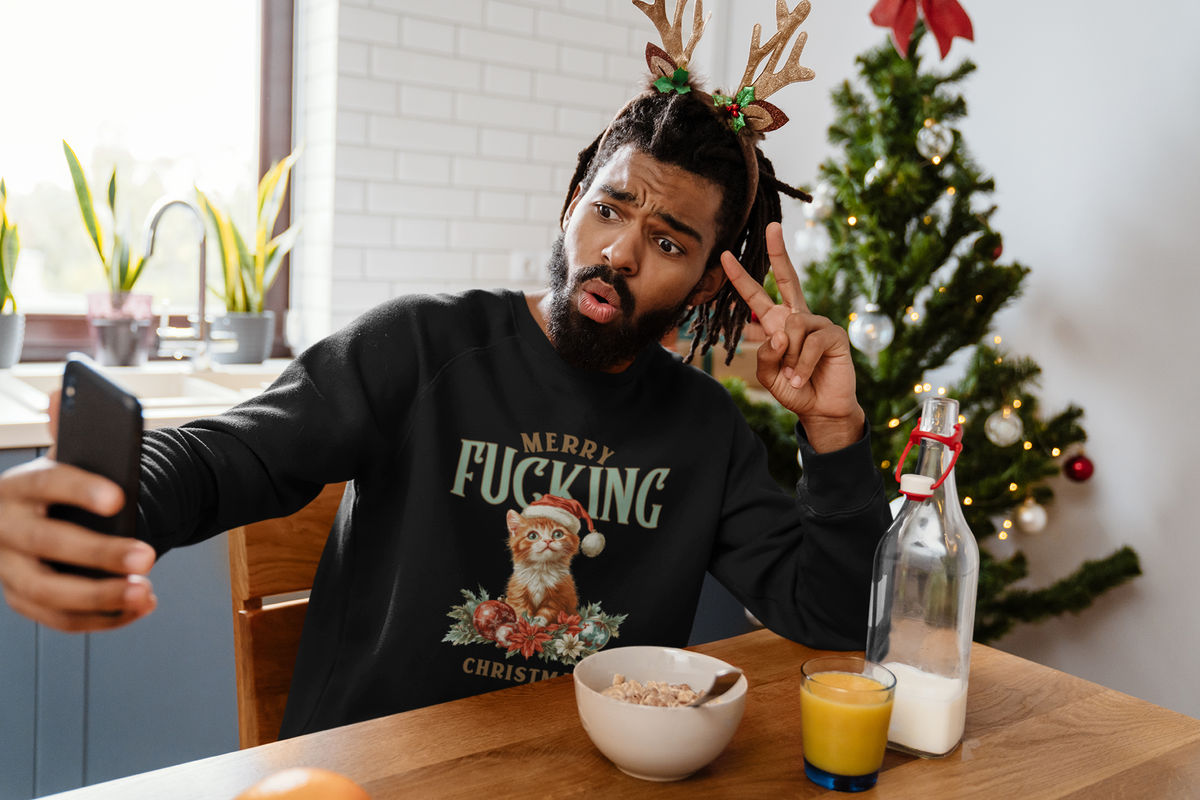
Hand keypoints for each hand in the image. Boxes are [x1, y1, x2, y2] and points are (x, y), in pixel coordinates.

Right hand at [0, 390, 156, 631]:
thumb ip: (67, 431)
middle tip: (147, 556)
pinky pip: (59, 619)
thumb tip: (61, 394)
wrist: (31, 519)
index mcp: (18, 486)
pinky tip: (138, 607)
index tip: (121, 498)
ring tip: (145, 592)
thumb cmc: (56, 490)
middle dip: (100, 554)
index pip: (47, 482)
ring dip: (101, 597)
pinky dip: (101, 618)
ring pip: (50, 591)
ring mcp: (9, 568)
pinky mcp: (22, 598)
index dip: (81, 489)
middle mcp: (6, 529)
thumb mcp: (60, 457)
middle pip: (50, 543)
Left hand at [721, 222, 865, 452]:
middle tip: (773, 227)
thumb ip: (766, 355)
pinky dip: (802, 364)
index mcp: (777, 323)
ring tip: (794, 374)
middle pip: (788, 278)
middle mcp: (797, 317)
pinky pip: (810, 342)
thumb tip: (781, 332)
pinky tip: (803, 376)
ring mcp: (818, 323)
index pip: (756, 295)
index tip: (723, 256)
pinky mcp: (835, 334)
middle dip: (779, 252)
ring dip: (789, 356)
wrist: (821, 410)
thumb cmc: (794, 390)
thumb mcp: (769, 375)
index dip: (740, 277)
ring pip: (792, 326)